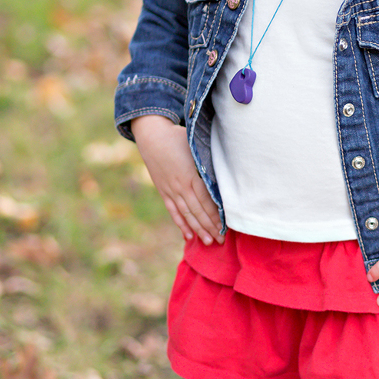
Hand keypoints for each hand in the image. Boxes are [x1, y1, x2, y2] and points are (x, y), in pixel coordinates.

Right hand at [130, 115, 223, 244]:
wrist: (152, 137)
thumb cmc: (178, 138)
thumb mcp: (195, 147)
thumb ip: (208, 160)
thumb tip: (226, 169)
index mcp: (191, 175)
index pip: (206, 200)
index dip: (215, 214)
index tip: (225, 226)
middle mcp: (180, 186)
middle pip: (198, 211)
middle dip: (210, 227)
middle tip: (221, 240)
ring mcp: (170, 190)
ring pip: (186, 214)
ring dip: (198, 229)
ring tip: (208, 242)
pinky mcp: (163, 192)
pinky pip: (173, 211)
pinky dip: (181, 224)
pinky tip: (188, 235)